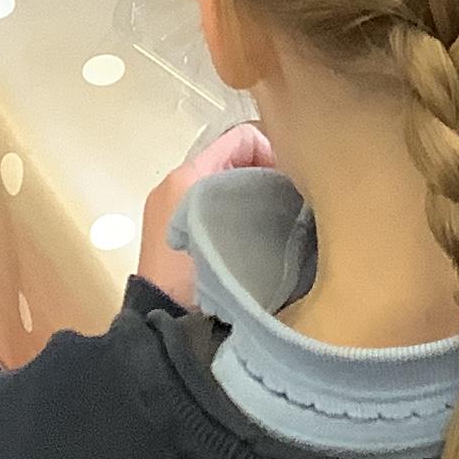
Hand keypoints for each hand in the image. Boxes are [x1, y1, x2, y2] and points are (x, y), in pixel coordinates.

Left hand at [137, 121, 276, 302]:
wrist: (167, 321)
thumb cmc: (201, 270)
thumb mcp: (237, 223)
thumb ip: (262, 193)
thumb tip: (288, 187)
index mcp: (189, 173)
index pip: (243, 137)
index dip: (272, 151)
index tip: (291, 182)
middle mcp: (178, 183)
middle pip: (235, 161)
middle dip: (265, 176)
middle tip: (290, 205)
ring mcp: (174, 209)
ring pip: (227, 185)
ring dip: (252, 198)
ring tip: (276, 224)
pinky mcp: (176, 233)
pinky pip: (214, 207)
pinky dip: (235, 214)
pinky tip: (254, 240)